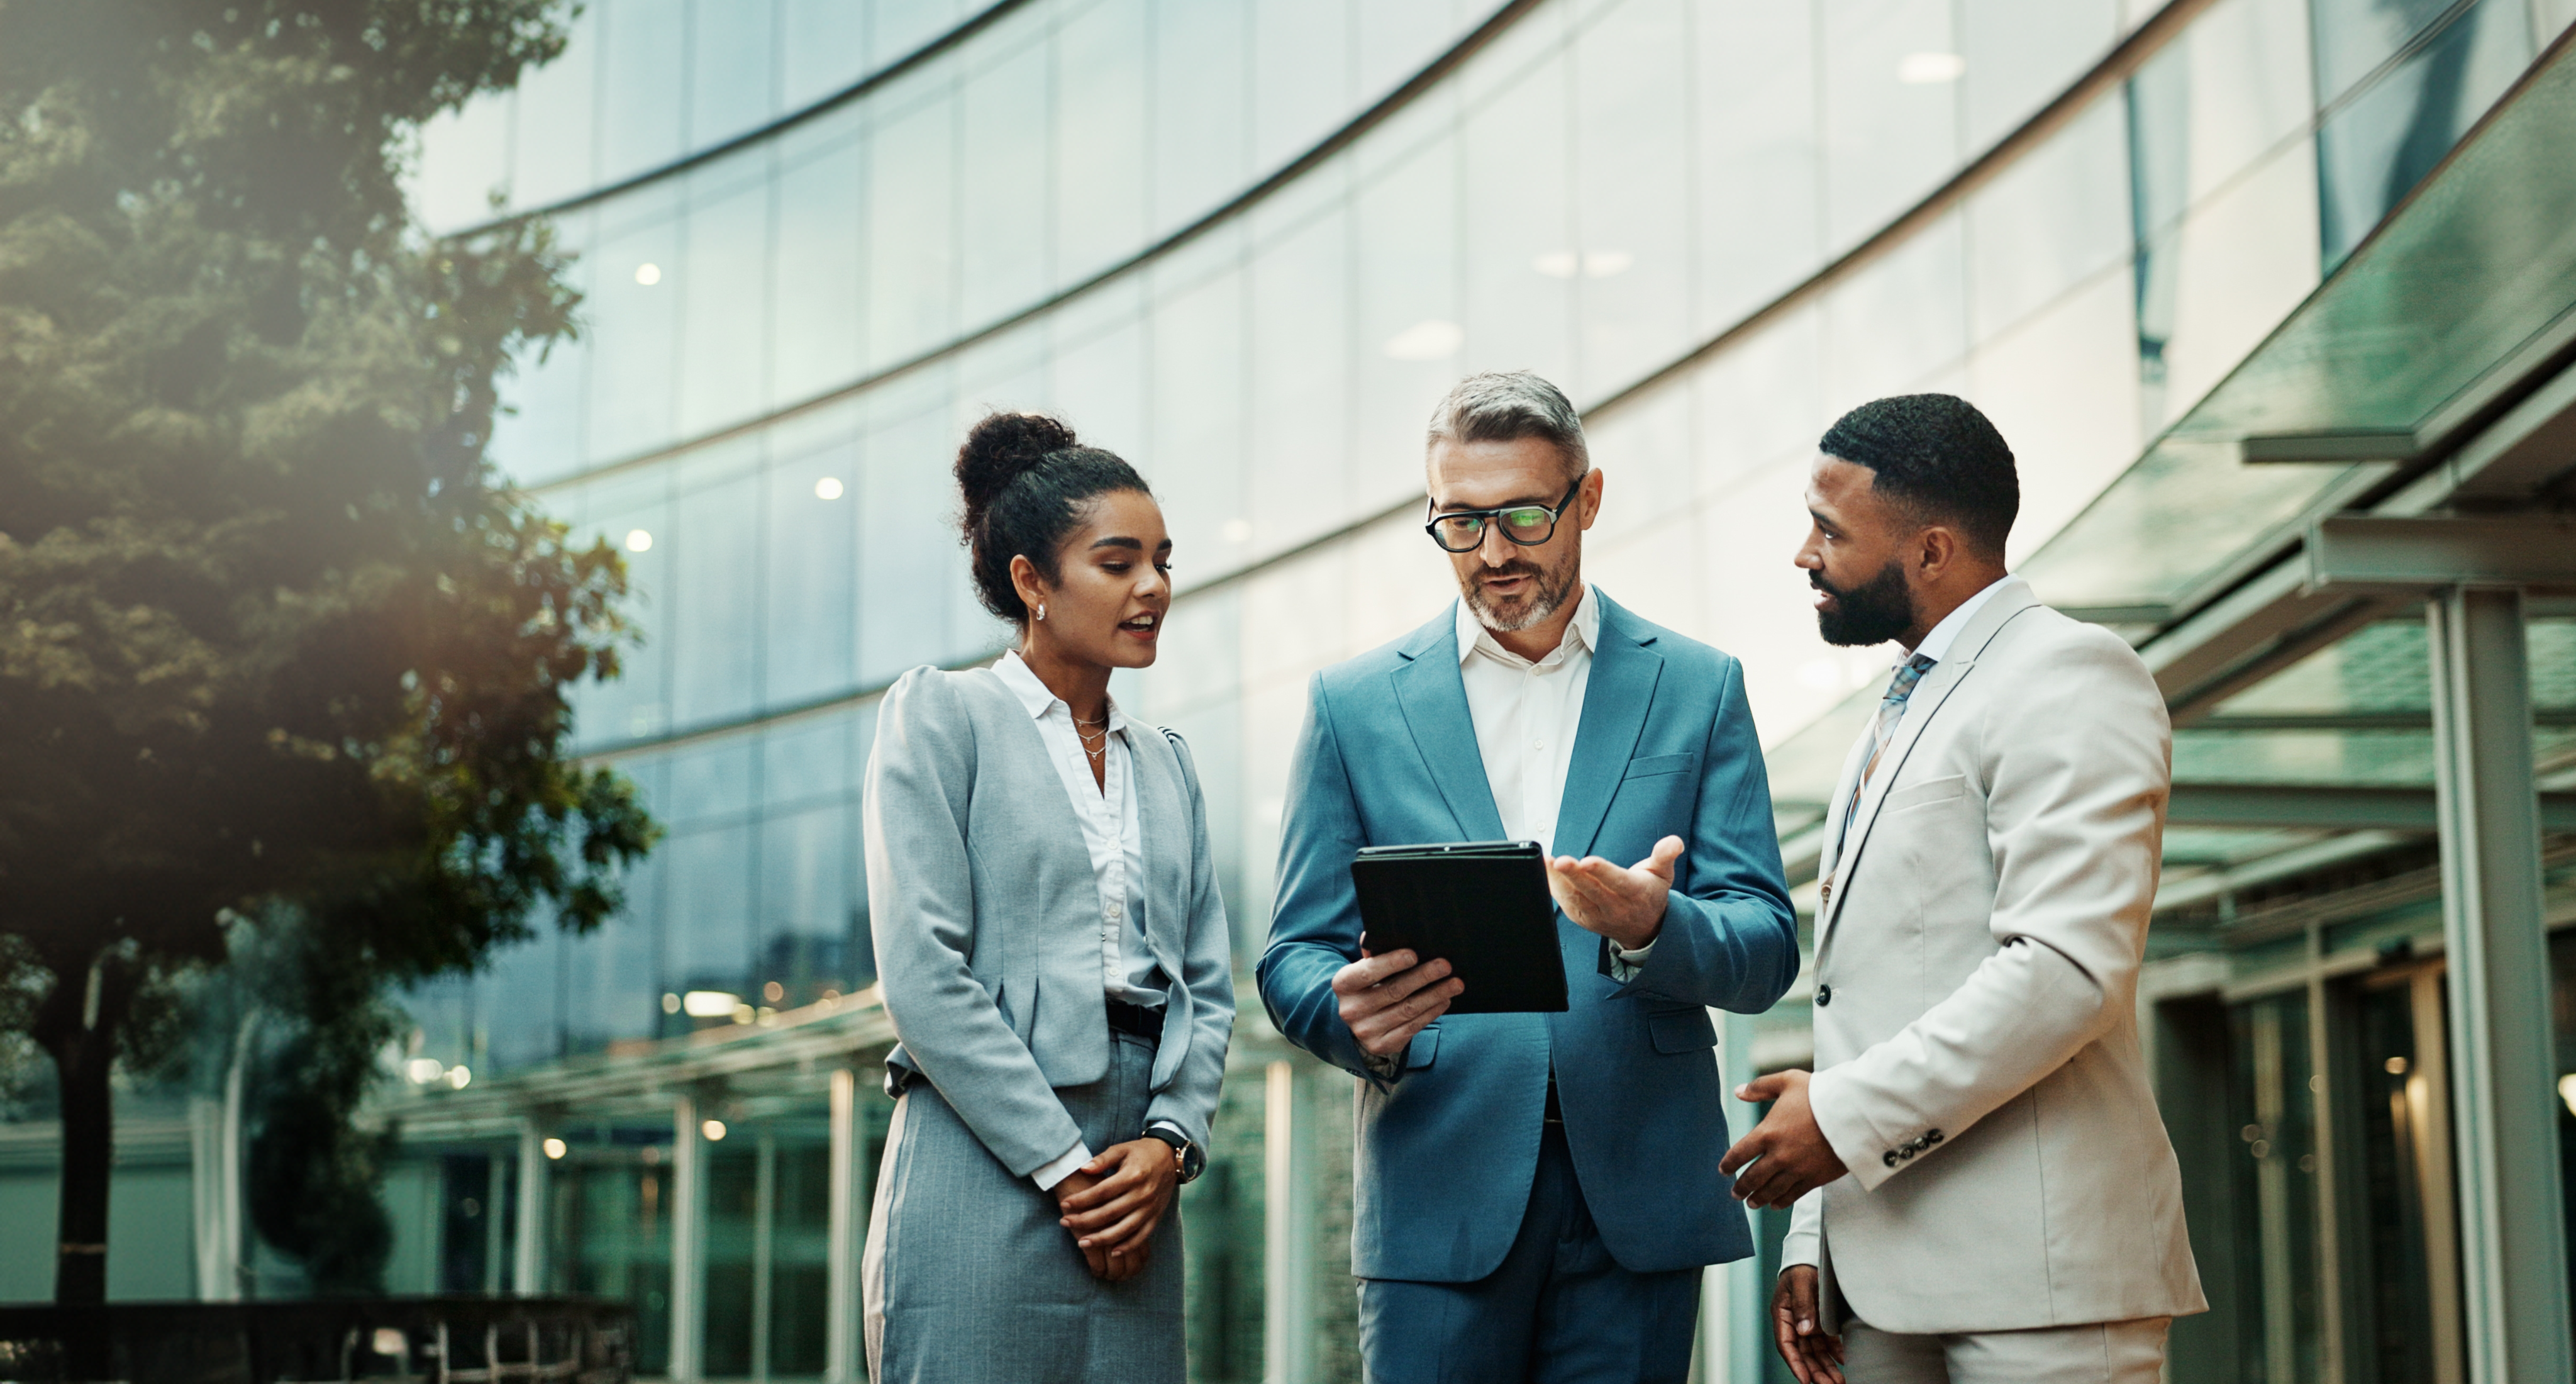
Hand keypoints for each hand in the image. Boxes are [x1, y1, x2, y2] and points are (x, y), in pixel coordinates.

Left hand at [1055, 1139, 1178, 1278]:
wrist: (1170, 1157)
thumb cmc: (1141, 1152)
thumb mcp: (1122, 1149)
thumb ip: (1103, 1159)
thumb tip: (1083, 1169)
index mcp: (1132, 1175)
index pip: (1102, 1192)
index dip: (1082, 1199)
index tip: (1065, 1204)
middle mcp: (1142, 1194)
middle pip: (1110, 1213)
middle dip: (1085, 1220)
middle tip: (1065, 1223)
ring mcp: (1150, 1208)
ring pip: (1124, 1229)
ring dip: (1102, 1239)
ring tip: (1082, 1243)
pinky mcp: (1156, 1217)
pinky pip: (1142, 1236)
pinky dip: (1128, 1246)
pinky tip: (1113, 1253)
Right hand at [1331, 948, 1461, 1057]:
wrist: (1360, 1021)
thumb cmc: (1368, 986)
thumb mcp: (1363, 969)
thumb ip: (1372, 954)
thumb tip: (1375, 934)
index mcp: (1343, 984)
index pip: (1368, 971)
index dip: (1391, 962)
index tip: (1414, 954)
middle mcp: (1351, 1009)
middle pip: (1394, 990)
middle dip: (1423, 976)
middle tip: (1445, 966)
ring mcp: (1365, 1030)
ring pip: (1407, 1010)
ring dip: (1435, 995)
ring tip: (1455, 984)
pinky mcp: (1381, 1045)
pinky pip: (1412, 1027)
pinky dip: (1431, 1012)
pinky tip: (1444, 1000)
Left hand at [1546, 835, 1683, 950]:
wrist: (1643, 928)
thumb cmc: (1649, 893)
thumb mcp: (1662, 874)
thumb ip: (1665, 856)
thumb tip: (1674, 842)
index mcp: (1635, 892)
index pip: (1617, 881)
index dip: (1602, 871)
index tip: (1588, 860)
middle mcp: (1615, 907)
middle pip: (1592, 890)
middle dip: (1574, 875)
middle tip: (1560, 860)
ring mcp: (1597, 915)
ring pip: (1575, 899)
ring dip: (1559, 881)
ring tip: (1547, 863)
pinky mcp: (1583, 919)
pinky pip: (1566, 904)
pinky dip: (1554, 888)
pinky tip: (1545, 871)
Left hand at [1720, 1070, 1847, 1208]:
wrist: (1854, 1113)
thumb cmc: (1820, 1094)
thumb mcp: (1788, 1081)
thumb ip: (1760, 1087)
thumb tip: (1738, 1092)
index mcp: (1768, 1132)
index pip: (1740, 1154)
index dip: (1728, 1164)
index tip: (1723, 1171)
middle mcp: (1779, 1155)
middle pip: (1753, 1177)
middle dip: (1742, 1187)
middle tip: (1735, 1194)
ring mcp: (1797, 1169)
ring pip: (1772, 1190)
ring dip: (1759, 1198)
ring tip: (1751, 1203)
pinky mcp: (1815, 1178)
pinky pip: (1794, 1195)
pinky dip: (1782, 1202)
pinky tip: (1775, 1205)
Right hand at [1771, 1265, 1844, 1383]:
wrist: (1811, 1257)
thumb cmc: (1802, 1268)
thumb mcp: (1801, 1283)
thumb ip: (1803, 1305)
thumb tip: (1804, 1330)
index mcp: (1783, 1315)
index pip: (1786, 1345)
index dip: (1795, 1364)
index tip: (1805, 1380)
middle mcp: (1795, 1324)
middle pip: (1803, 1354)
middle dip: (1815, 1372)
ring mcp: (1808, 1325)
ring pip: (1816, 1353)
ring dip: (1826, 1368)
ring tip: (1839, 1382)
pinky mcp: (1820, 1323)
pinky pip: (1828, 1343)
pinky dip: (1836, 1353)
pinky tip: (1845, 1362)